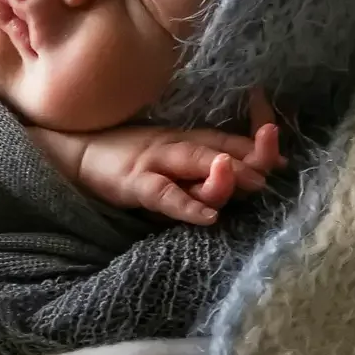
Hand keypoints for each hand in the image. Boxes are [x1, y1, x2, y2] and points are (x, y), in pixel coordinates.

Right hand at [29, 90, 287, 226]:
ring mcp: (155, 161)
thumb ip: (209, 167)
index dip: (260, 139)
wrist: (72, 155)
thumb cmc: (125, 161)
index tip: (282, 141)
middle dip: (254, 152)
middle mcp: (177, 146)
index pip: (232, 137)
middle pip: (221, 146)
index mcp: (188, 140)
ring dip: (226, 172)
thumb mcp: (171, 161)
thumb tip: (264, 174)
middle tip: (278, 158)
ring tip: (253, 180)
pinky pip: (164, 196)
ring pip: (196, 164)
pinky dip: (187, 205)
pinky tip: (208, 216)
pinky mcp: (134, 183)